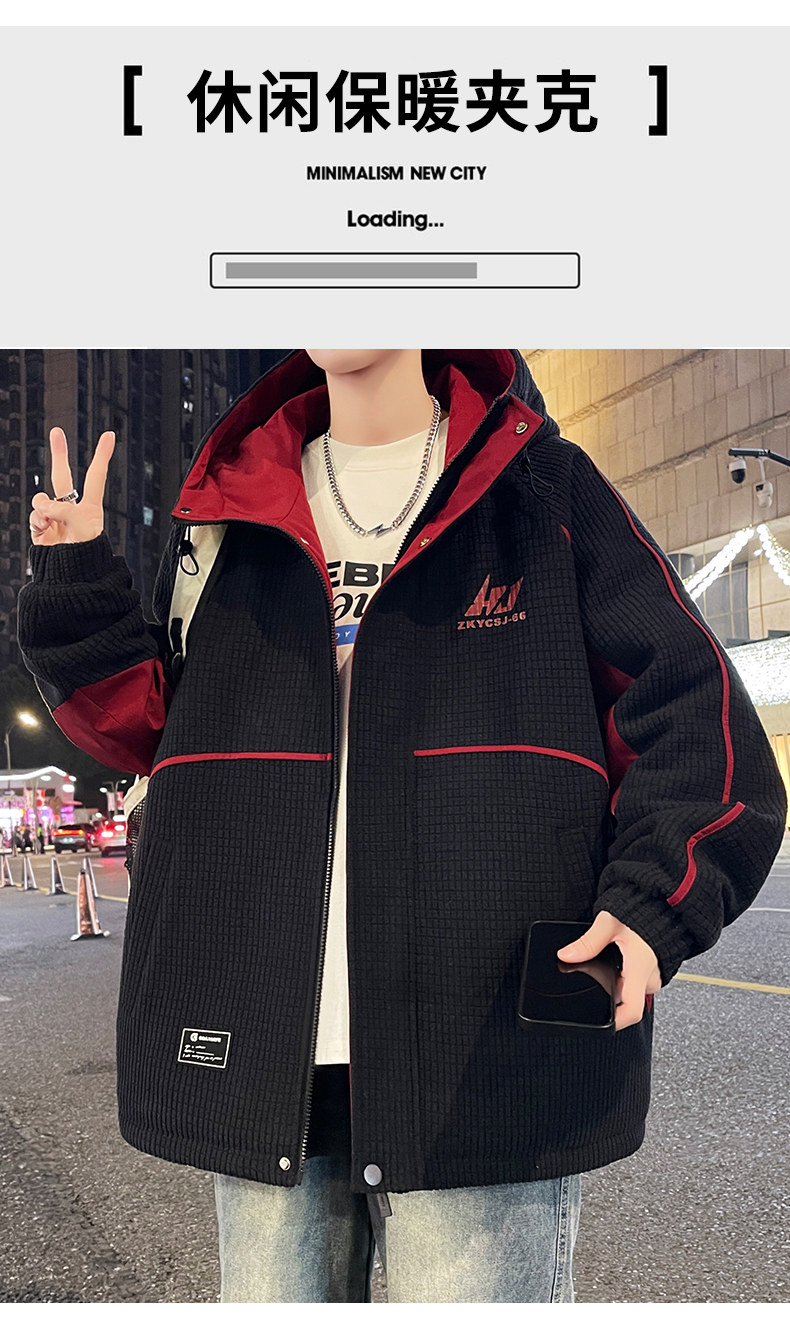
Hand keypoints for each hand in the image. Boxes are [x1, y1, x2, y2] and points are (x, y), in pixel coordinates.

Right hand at [29, 427, 114, 545]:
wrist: (71, 580)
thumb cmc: (86, 556)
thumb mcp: (82, 526)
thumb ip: (63, 509)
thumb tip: (43, 507)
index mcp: (90, 508)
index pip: (96, 476)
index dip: (102, 455)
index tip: (109, 436)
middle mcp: (71, 510)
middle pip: (62, 477)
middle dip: (59, 453)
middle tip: (56, 431)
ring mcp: (54, 519)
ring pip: (42, 499)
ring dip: (45, 507)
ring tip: (53, 521)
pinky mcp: (40, 530)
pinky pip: (34, 516)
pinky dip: (38, 522)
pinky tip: (46, 530)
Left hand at [557, 911, 661, 1029]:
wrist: (659, 905)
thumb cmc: (640, 911)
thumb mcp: (609, 923)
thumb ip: (588, 942)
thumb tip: (566, 956)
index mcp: (640, 969)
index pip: (632, 1010)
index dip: (615, 1023)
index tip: (600, 1025)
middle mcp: (649, 976)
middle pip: (626, 1001)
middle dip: (609, 993)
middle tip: (595, 977)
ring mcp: (652, 975)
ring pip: (630, 991)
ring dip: (616, 983)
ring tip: (607, 963)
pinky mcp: (650, 970)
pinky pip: (635, 982)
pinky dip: (623, 976)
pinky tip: (617, 961)